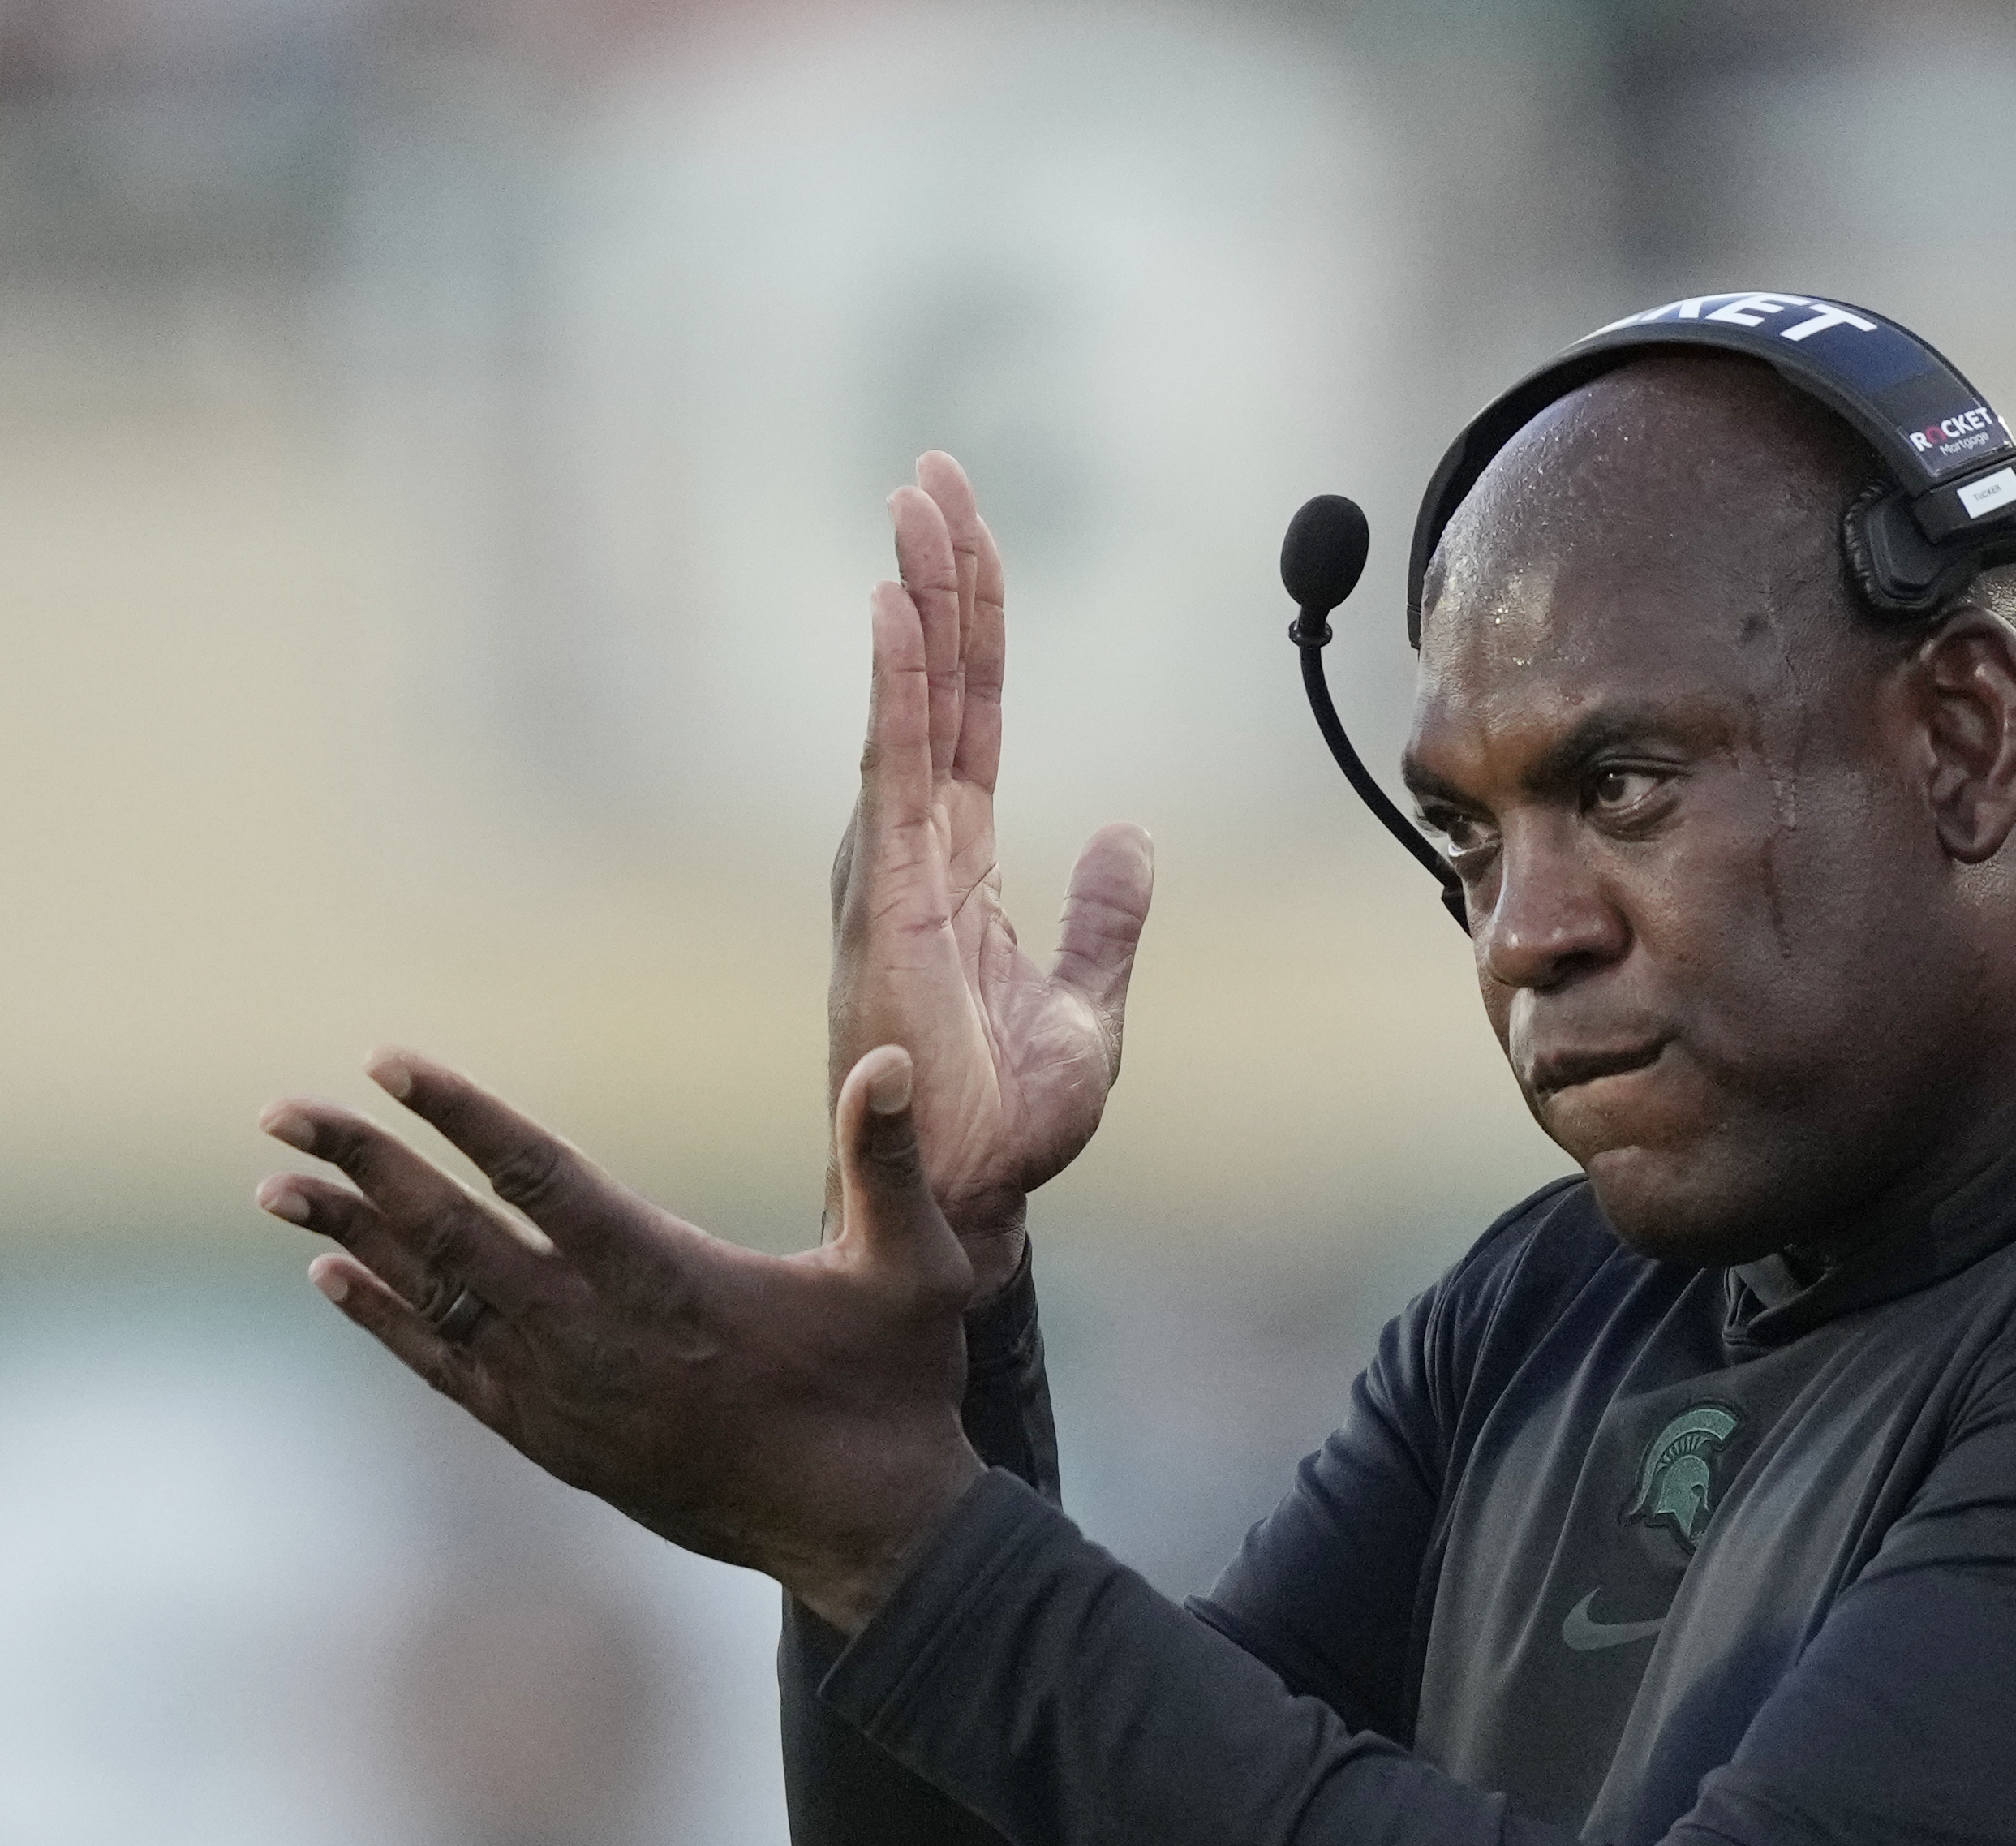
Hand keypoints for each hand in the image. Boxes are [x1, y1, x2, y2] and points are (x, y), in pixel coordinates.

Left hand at [253, 1042, 978, 1629]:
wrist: (867, 1533)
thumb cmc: (892, 1392)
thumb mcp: (914, 1271)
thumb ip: (887, 1163)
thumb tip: (888, 1060)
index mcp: (668, 1280)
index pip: (538, 1176)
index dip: (457, 1115)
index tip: (386, 1062)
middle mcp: (596, 1338)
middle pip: (453, 1233)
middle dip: (365, 1164)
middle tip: (284, 1108)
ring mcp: (566, 1399)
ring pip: (434, 1302)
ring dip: (352, 1236)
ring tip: (275, 1185)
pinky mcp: (557, 1446)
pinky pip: (448, 1373)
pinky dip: (386, 1322)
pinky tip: (335, 1277)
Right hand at [837, 452, 1155, 1287]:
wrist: (970, 1201)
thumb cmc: (1009, 1128)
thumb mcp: (1087, 1007)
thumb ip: (1103, 919)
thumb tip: (1127, 834)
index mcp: (956, 870)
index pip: (970, 719)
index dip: (973, 625)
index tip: (967, 533)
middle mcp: (913, 855)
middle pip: (934, 688)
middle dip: (936, 576)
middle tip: (933, 473)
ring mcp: (892, 873)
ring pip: (908, 708)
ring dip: (916, 603)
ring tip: (915, 504)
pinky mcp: (889, 902)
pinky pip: (897, 768)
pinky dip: (897, 684)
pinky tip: (899, 609)